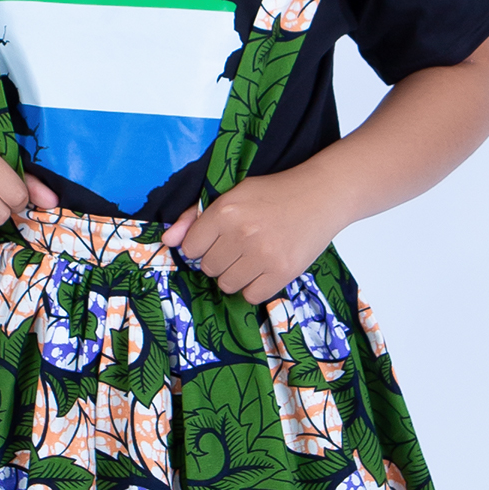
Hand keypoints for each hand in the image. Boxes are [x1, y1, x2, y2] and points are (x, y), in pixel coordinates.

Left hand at [162, 167, 339, 303]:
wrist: (321, 195)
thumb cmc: (274, 194)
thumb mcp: (233, 194)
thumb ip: (195, 217)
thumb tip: (168, 241)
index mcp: (225, 211)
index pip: (191, 248)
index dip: (203, 245)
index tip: (218, 239)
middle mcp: (241, 233)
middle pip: (208, 268)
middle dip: (220, 259)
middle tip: (241, 245)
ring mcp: (262, 255)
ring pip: (227, 285)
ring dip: (236, 275)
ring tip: (253, 256)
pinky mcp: (282, 272)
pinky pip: (251, 296)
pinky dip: (255, 287)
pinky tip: (265, 268)